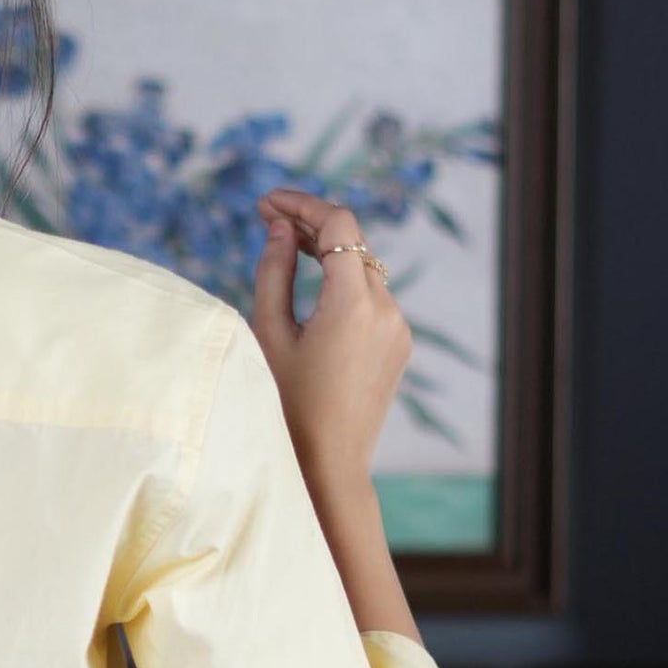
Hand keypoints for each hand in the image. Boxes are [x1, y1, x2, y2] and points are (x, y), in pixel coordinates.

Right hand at [250, 190, 411, 499]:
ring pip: (364, 267)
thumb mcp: (270, 334)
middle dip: (312, 223)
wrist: (328, 463)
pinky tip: (313, 285)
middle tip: (267, 218)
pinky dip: (344, 281)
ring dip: (328, 251)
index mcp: (353, 303)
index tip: (267, 203)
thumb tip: (280, 229)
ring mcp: (399, 326)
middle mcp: (387, 308)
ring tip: (287, 245)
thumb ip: (274, 271)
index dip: (302, 204)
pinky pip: (372, 296)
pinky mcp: (400, 343)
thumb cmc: (287, 405)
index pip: (339, 224)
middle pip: (354, 241)